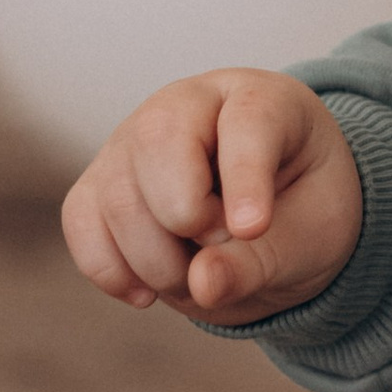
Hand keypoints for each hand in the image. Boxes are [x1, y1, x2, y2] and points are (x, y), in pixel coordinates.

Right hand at [61, 70, 363, 326]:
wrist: (268, 222)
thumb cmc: (301, 213)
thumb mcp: (310, 239)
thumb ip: (261, 261)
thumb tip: (202, 283)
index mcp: (262, 99)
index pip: (247, 120)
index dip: (246, 176)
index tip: (252, 228)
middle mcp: (189, 104)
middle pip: (157, 139)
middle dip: (186, 215)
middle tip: (222, 244)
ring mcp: (134, 138)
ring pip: (116, 193)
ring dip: (154, 260)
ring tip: (196, 277)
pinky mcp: (101, 182)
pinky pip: (81, 221)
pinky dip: (111, 270)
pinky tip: (148, 292)